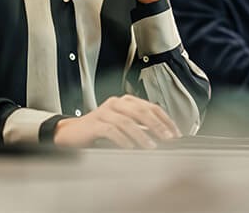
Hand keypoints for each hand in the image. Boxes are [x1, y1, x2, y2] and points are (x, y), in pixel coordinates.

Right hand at [54, 94, 180, 148]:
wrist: (72, 133)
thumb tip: (163, 137)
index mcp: (126, 101)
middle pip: (141, 111)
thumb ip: (141, 128)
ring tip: (151, 146)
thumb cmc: (99, 130)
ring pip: (127, 121)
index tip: (175, 133)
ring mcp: (104, 112)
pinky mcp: (94, 123)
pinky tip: (130, 147)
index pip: (151, 107)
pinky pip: (111, 130)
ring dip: (141, 135)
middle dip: (157, 125)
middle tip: (167, 138)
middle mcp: (116, 103)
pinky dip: (122, 139)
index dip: (165, 119)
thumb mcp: (123, 126)